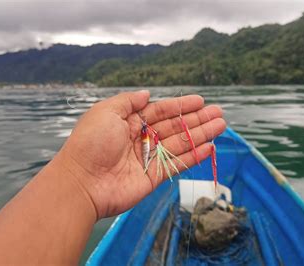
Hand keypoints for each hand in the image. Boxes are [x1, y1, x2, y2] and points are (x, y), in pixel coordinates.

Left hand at [56, 90, 225, 218]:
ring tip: (221, 125)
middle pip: (174, 127)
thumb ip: (129, 102)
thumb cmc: (90, 143)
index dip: (180, 106)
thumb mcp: (106, 112)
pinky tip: (209, 147)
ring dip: (201, 135)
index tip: (200, 101)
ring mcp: (148, 158)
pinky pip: (178, 164)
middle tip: (218, 113)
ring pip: (180, 144)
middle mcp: (140, 139)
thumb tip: (147, 93)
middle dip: (196, 120)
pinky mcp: (153, 177)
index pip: (160, 111)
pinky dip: (194, 156)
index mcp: (128, 122)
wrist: (82, 183)